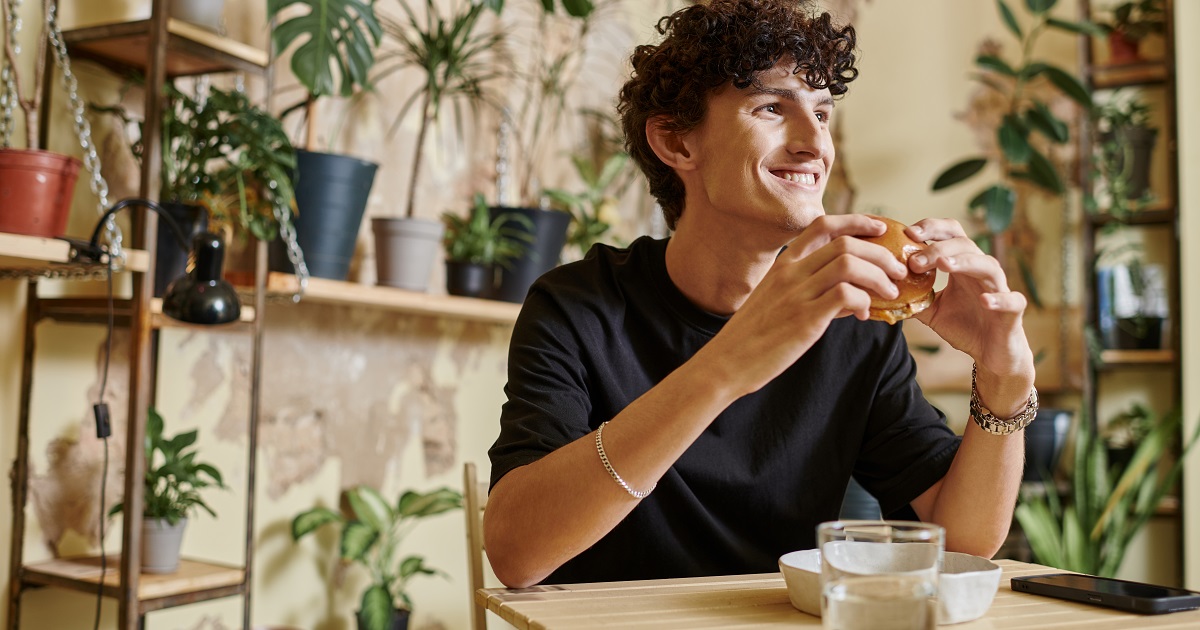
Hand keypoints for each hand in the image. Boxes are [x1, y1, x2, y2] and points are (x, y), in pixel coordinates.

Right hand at [700, 214, 907, 395]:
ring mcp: (796, 294)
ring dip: (879, 276)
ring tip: (890, 293)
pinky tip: (866, 315)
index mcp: (784, 264)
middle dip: (880, 253)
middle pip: (845, 243)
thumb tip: (855, 298)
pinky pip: (846, 296)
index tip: (879, 228)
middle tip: (897, 270)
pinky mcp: (804, 319)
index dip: (856, 221)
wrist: (726, 363)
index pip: (823, 225)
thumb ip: (813, 293)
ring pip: (849, 265)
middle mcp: (790, 272)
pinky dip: (865, 302)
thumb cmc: (752, 336)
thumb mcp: (777, 302)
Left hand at [906, 218, 1033, 377]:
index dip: (932, 228)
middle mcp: (981, 271)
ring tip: (944, 264)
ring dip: (965, 262)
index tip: (908, 233)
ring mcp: (999, 288)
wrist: (991, 354)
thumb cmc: (965, 326)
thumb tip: (884, 291)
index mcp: (962, 266)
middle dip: (939, 247)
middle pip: (965, 245)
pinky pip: (1012, 300)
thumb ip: (912, 299)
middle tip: (915, 260)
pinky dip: (999, 298)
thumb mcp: (932, 312)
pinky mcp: (1013, 311)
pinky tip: (985, 300)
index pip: (950, 235)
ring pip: (988, 265)